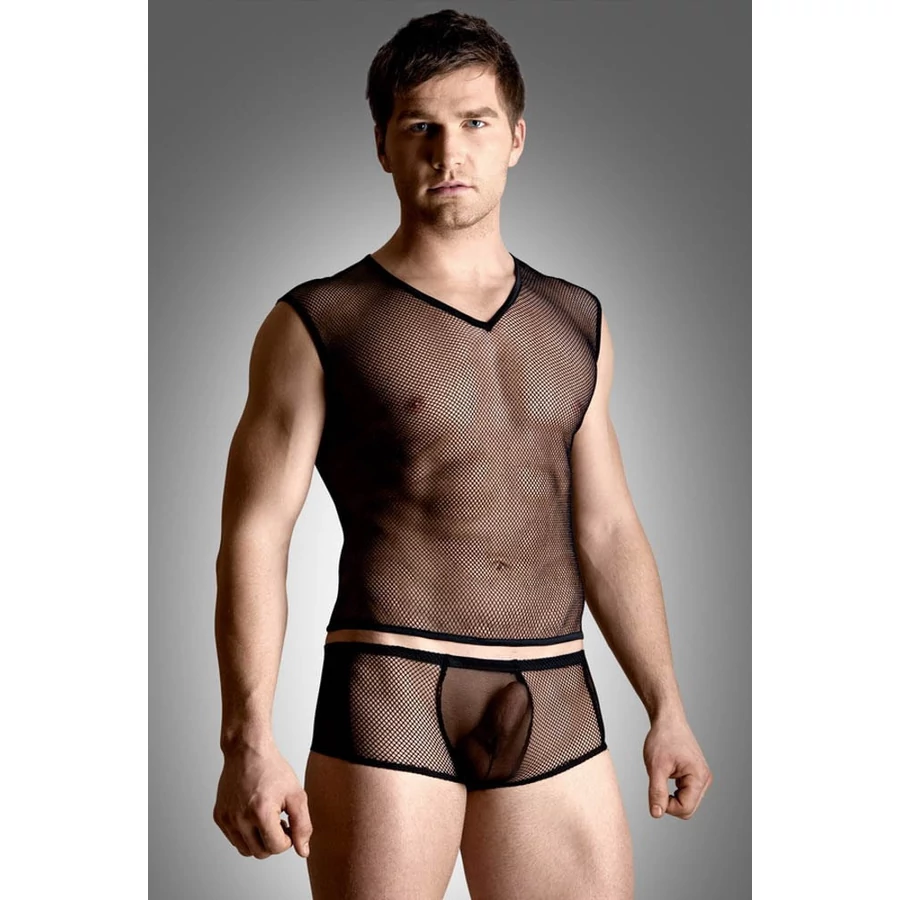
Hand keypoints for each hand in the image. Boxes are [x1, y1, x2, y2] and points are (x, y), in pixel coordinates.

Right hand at [213, 740, 313, 858]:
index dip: (288, 839)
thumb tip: (303, 851)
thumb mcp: (296, 794)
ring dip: (259, 841)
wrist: (247, 751)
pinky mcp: (219, 816)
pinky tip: (254, 815)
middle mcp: (239, 819)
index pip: (277, 848)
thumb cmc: (272, 769)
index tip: (289, 823)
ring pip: (245, 850)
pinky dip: (246, 833)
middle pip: (261, 853)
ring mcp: (226, 819)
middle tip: (279, 821)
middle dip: (274, 841)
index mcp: (260, 813)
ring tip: (267, 819)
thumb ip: (303, 825)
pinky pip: (234, 839)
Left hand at [642, 713, 712, 819]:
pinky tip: (668, 774)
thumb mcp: (655, 766)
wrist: (667, 720)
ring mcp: (702, 778)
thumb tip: (656, 814)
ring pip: (686, 802)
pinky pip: (686, 793)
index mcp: (699, 778)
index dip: (667, 806)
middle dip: (670, 802)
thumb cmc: (663, 739)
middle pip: (688, 809)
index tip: (655, 790)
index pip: (685, 809)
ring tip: (663, 775)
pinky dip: (674, 790)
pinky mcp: (696, 775)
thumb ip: (656, 792)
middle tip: (657, 782)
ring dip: (671, 795)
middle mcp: (705, 779)